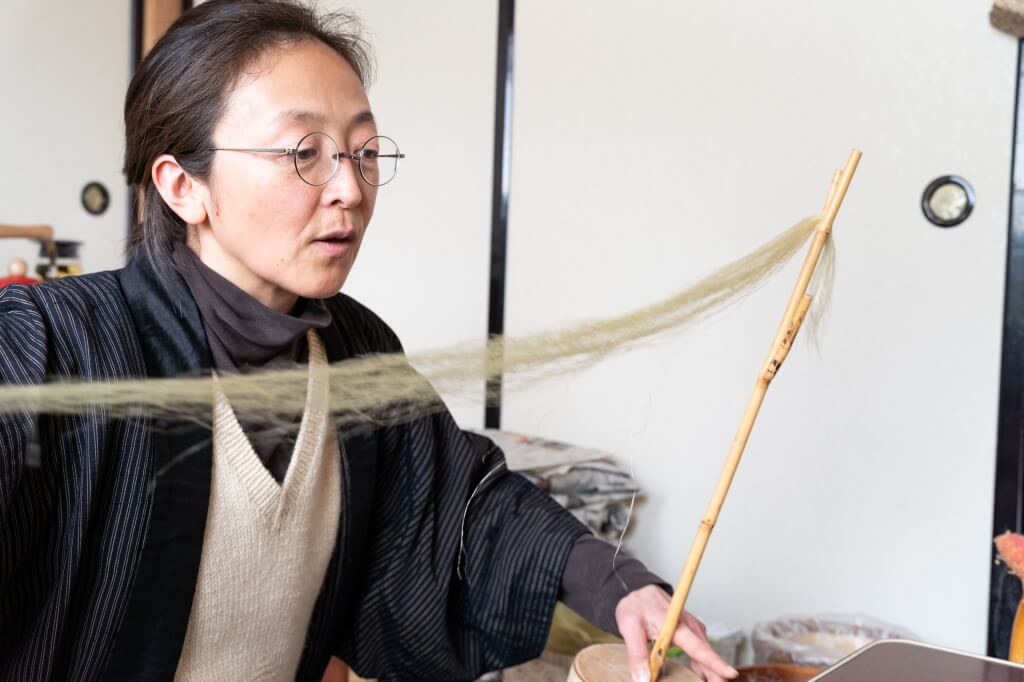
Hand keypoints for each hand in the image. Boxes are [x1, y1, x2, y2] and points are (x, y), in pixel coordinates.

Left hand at [615, 585, 737, 681]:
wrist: (638, 590)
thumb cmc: (635, 605)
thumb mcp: (629, 628)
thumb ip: (637, 654)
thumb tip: (643, 678)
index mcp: (675, 625)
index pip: (698, 647)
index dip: (714, 662)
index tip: (730, 673)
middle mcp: (689, 626)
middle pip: (707, 653)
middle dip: (717, 672)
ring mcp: (691, 628)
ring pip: (705, 653)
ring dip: (710, 670)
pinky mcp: (690, 632)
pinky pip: (700, 651)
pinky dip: (703, 664)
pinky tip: (701, 676)